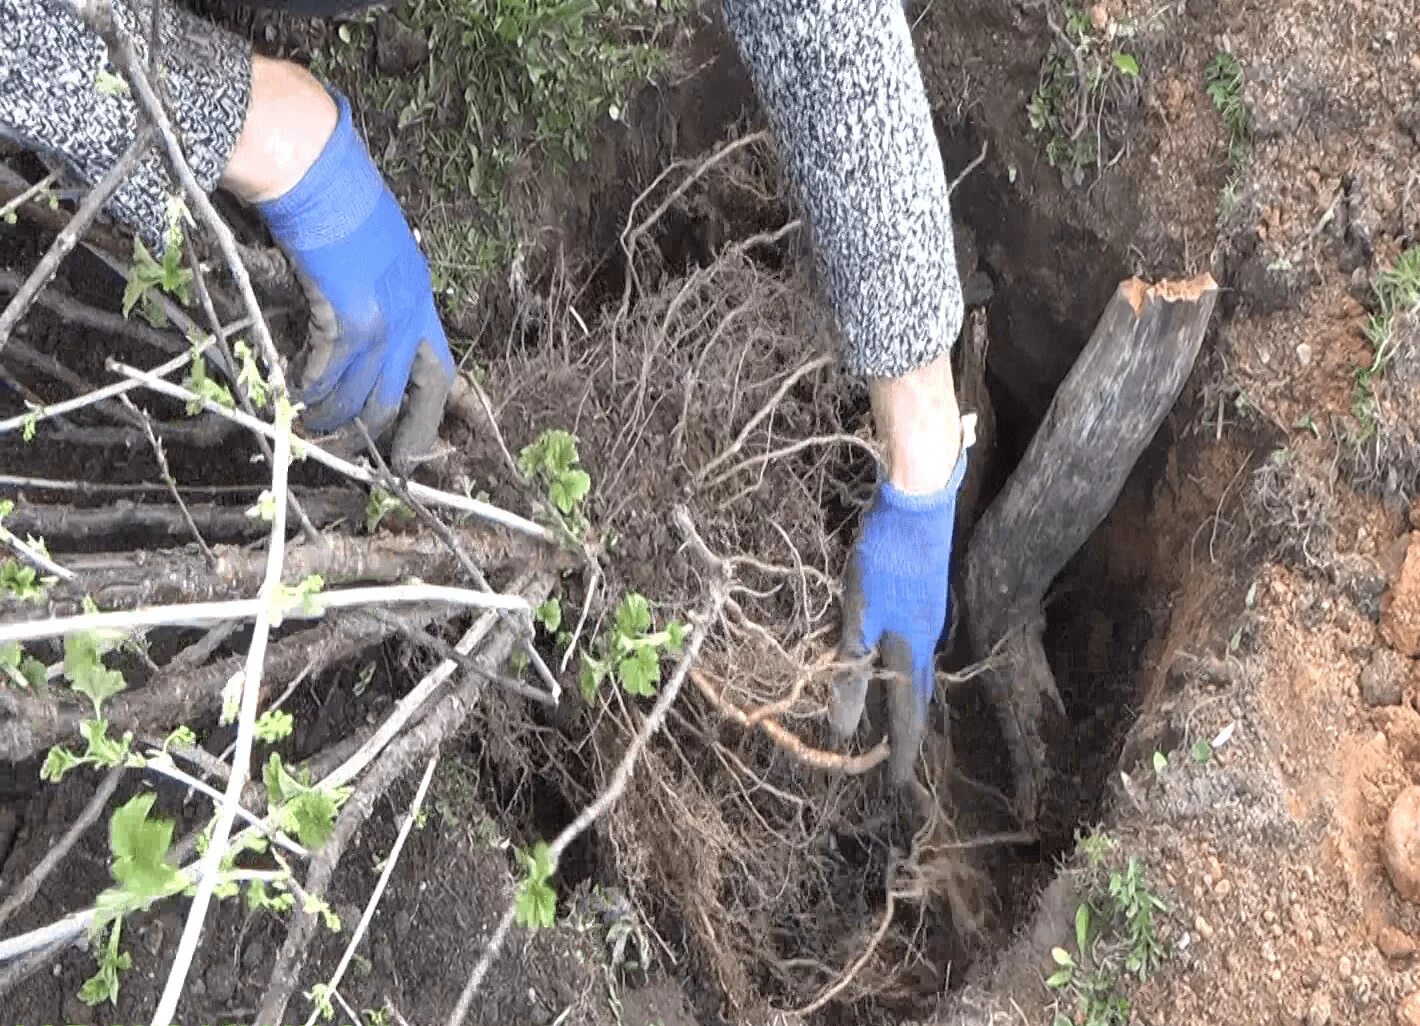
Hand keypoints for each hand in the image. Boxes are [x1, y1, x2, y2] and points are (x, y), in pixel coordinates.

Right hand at [255, 89, 453, 470]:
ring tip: (313, 428)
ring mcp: (383, 316)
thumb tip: (352, 328)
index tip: (414, 448)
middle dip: (380, 431)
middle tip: (357, 453)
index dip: (427, 415)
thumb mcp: (371, 247)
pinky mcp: (348, 315)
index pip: (439, 372)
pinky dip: (311, 390)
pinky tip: (295, 395)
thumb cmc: (334, 195)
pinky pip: (329, 373)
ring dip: (335, 417)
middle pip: (403, 394)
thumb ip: (372, 288)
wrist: (313, 164)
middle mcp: (410, 311)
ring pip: (362, 393)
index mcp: (419, 296)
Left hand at [835, 456, 966, 784]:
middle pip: (916, 699)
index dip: (898, 752)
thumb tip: (844, 729)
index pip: (905, 716)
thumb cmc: (884, 560)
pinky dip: (906, 672)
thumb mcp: (858, 615)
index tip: (895, 788)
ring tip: (898, 725)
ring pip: (917, 674)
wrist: (918, 505)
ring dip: (907, 703)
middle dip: (908, 734)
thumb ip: (851, 668)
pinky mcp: (923, 597)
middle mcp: (924, 641)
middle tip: (899, 765)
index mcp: (909, 651)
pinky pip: (915, 650)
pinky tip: (898, 666)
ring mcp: (927, 618)